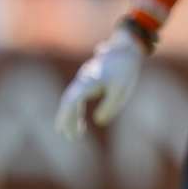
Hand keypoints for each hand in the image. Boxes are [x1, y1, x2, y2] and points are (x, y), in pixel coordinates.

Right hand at [55, 25, 146, 139]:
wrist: (125, 50)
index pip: (72, 100)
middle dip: (67, 120)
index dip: (66, 114)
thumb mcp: (121, 91)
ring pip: (71, 101)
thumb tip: (98, 121)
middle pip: (68, 102)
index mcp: (89, 81)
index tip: (61, 128)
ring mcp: (83, 81)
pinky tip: (80, 125)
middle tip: (69, 137)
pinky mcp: (87, 83)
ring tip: (74, 136)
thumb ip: (110, 106)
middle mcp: (82, 80)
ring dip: (71, 118)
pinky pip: (77, 100)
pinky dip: (77, 112)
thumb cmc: (125, 70)